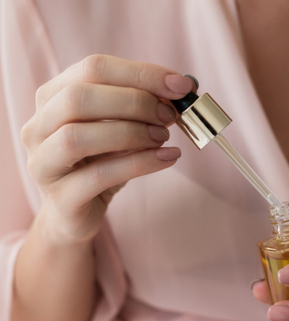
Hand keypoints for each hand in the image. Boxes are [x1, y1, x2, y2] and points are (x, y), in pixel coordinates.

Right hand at [21, 54, 194, 245]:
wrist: (74, 215)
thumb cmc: (99, 166)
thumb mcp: (120, 131)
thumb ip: (142, 108)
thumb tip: (181, 88)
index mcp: (52, 98)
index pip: (93, 69)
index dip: (142, 74)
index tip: (181, 86)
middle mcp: (38, 127)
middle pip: (79, 97)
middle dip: (134, 102)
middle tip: (170, 115)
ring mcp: (43, 164)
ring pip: (78, 137)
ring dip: (131, 133)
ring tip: (164, 138)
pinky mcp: (61, 198)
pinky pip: (99, 176)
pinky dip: (139, 164)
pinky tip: (167, 159)